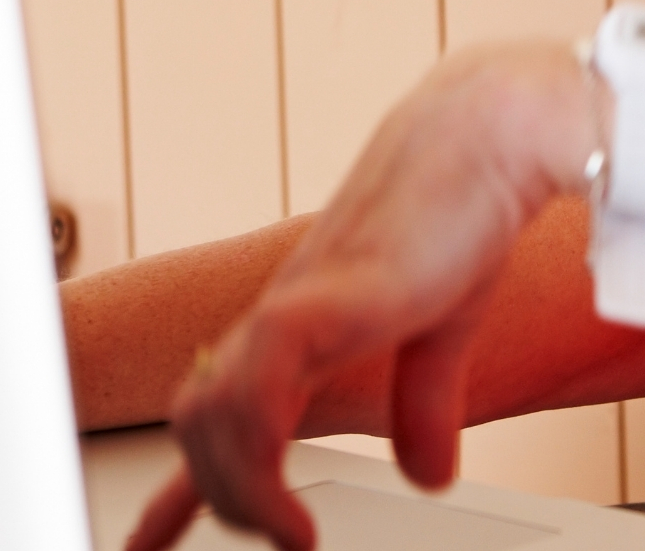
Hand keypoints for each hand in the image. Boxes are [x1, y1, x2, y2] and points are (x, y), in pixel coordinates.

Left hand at [124, 42, 595, 550]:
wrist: (493, 135)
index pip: (220, 404)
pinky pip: (252, 391)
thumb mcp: (444, 327)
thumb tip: (427, 473)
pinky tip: (291, 503)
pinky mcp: (317, 301)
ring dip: (238, 490)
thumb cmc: (466, 205)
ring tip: (290, 535)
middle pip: (198, 418)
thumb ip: (425, 401)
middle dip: (212, 495)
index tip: (151, 536)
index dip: (182, 481)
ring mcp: (293, 305)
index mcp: (305, 319)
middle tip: (275, 540)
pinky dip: (257, 458)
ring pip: (209, 413)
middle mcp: (283, 314)